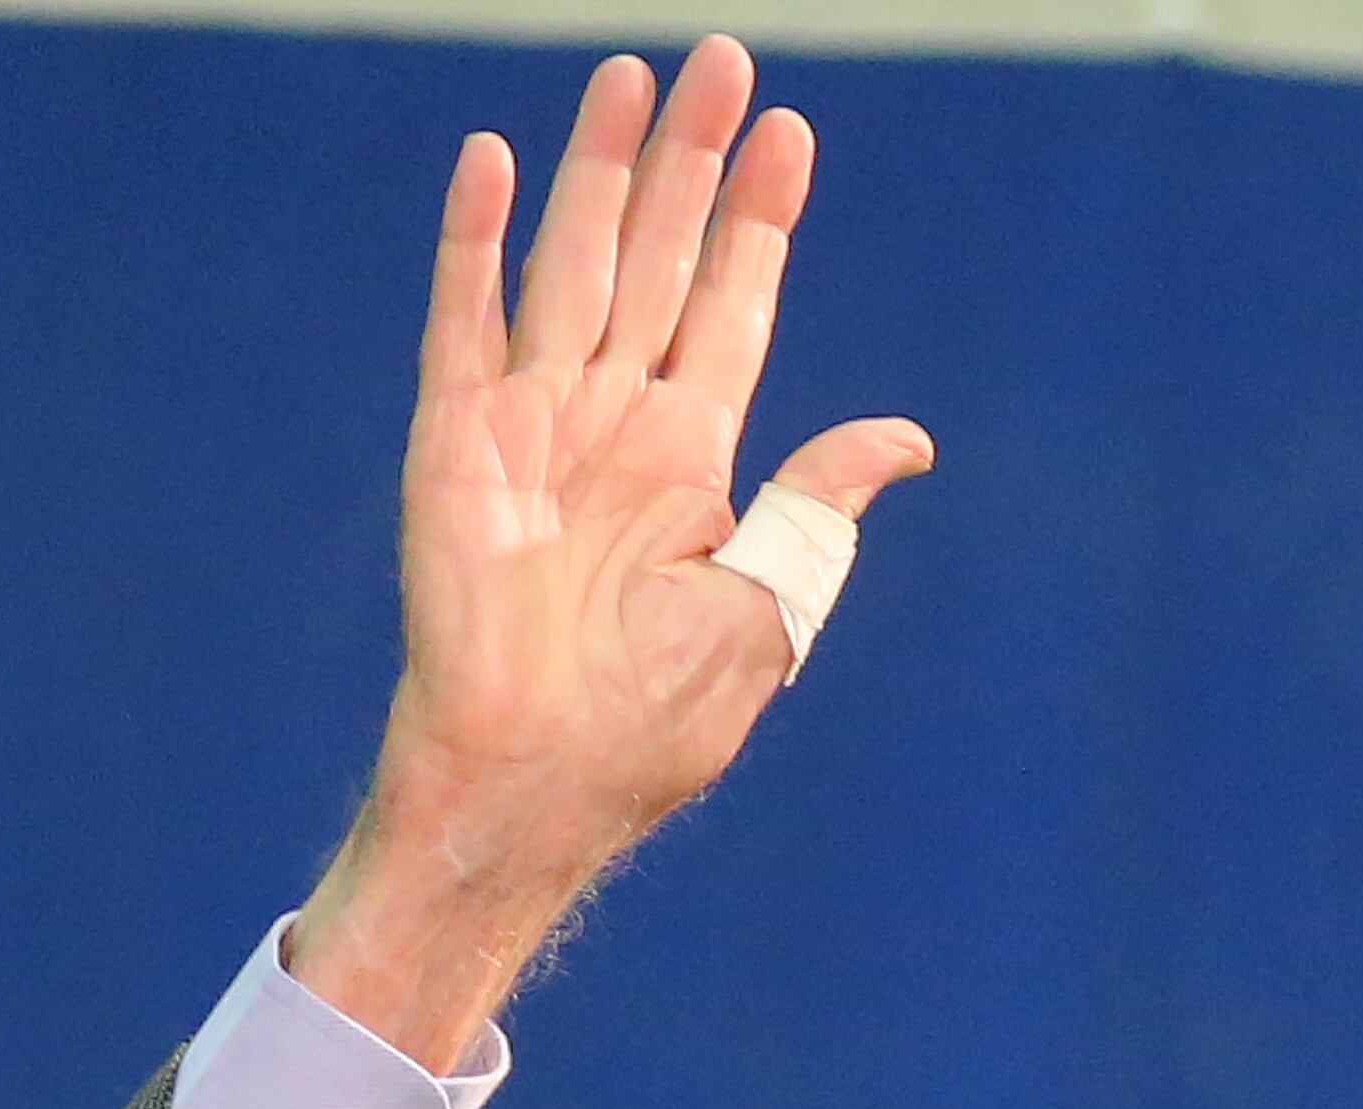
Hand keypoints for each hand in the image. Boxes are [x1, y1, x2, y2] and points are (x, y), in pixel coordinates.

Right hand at [288, 41, 928, 1072]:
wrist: (538, 782)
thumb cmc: (651, 728)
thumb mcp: (765, 615)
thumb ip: (818, 511)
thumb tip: (905, 438)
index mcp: (691, 465)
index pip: (732, 311)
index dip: (759, 223)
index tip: (792, 133)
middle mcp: (615, 427)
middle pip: (657, 260)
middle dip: (689, 162)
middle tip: (724, 60)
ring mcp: (534, 425)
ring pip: (574, 262)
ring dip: (600, 168)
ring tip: (630, 73)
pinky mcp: (457, 442)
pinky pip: (465, 320)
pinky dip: (477, 240)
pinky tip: (496, 160)